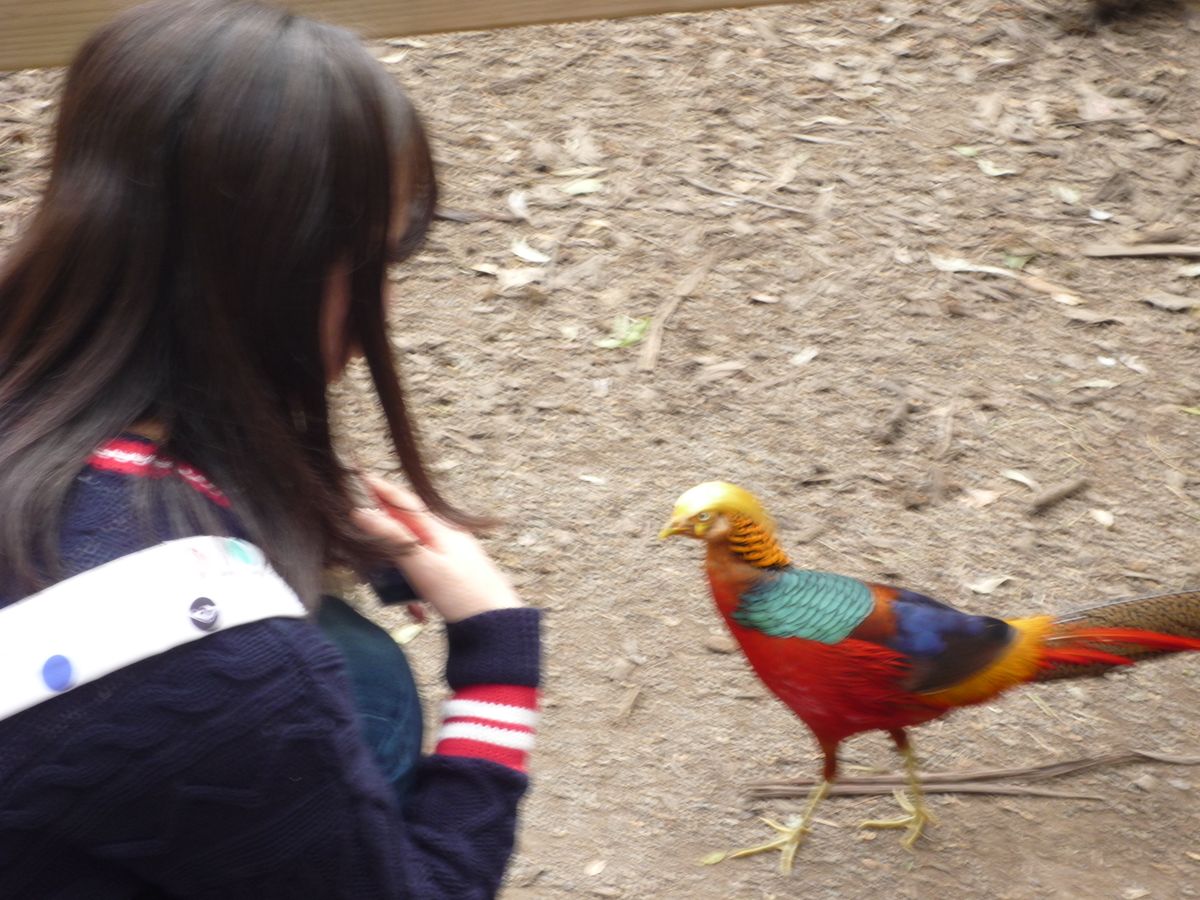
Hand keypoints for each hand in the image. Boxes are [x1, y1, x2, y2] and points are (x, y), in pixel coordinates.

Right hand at [352, 475, 521, 623]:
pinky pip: (426, 572)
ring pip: (415, 553)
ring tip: (400, 595)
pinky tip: (418, 610)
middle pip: (408, 528)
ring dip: (401, 572)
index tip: (361, 477)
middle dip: (386, 538)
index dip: (383, 490)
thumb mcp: (422, 564)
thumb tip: (362, 512)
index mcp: (442, 528)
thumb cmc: (462, 594)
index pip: (406, 502)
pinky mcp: (456, 573)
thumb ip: (393, 538)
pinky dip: (417, 586)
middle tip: (364, 542)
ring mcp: (454, 555)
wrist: (496, 624)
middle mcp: (449, 536)